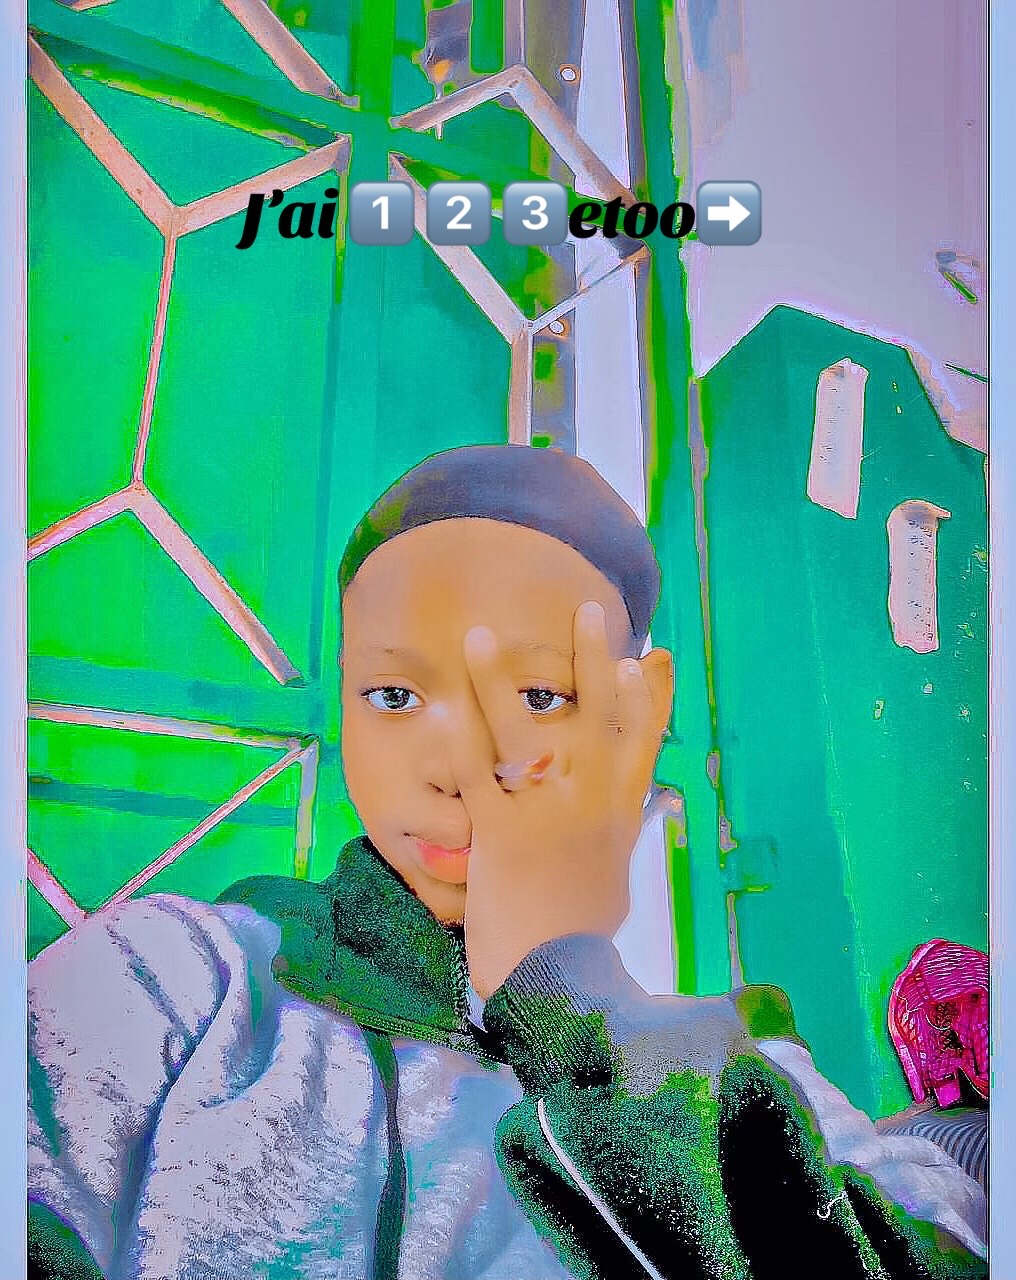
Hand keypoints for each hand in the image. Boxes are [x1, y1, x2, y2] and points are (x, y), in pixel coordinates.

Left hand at [450, 601, 672, 997]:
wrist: (557, 984)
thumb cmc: (582, 936)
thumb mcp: (611, 878)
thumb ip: (615, 835)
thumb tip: (627, 810)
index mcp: (619, 815)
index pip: (643, 741)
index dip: (649, 695)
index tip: (650, 653)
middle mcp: (590, 805)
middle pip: (594, 718)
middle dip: (592, 660)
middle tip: (588, 610)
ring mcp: (544, 816)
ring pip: (521, 734)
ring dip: (498, 681)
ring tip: (480, 634)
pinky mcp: (498, 836)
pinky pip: (474, 778)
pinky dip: (456, 743)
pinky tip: (442, 708)